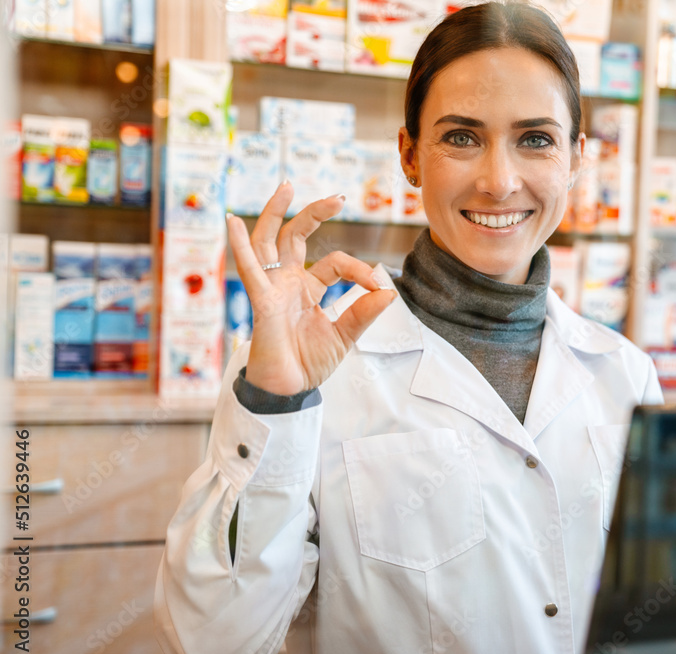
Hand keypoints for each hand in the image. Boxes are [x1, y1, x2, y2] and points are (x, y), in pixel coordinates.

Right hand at [226, 182, 395, 395]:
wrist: (288, 391)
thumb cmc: (308, 363)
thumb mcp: (344, 335)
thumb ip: (364, 312)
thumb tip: (389, 291)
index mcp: (306, 289)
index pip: (334, 263)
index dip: (358, 269)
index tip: (377, 285)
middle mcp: (286, 283)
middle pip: (293, 237)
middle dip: (313, 213)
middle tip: (337, 197)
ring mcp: (271, 289)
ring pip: (268, 242)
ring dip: (274, 213)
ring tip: (286, 187)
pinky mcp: (260, 302)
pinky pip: (249, 270)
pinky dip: (240, 246)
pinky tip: (233, 223)